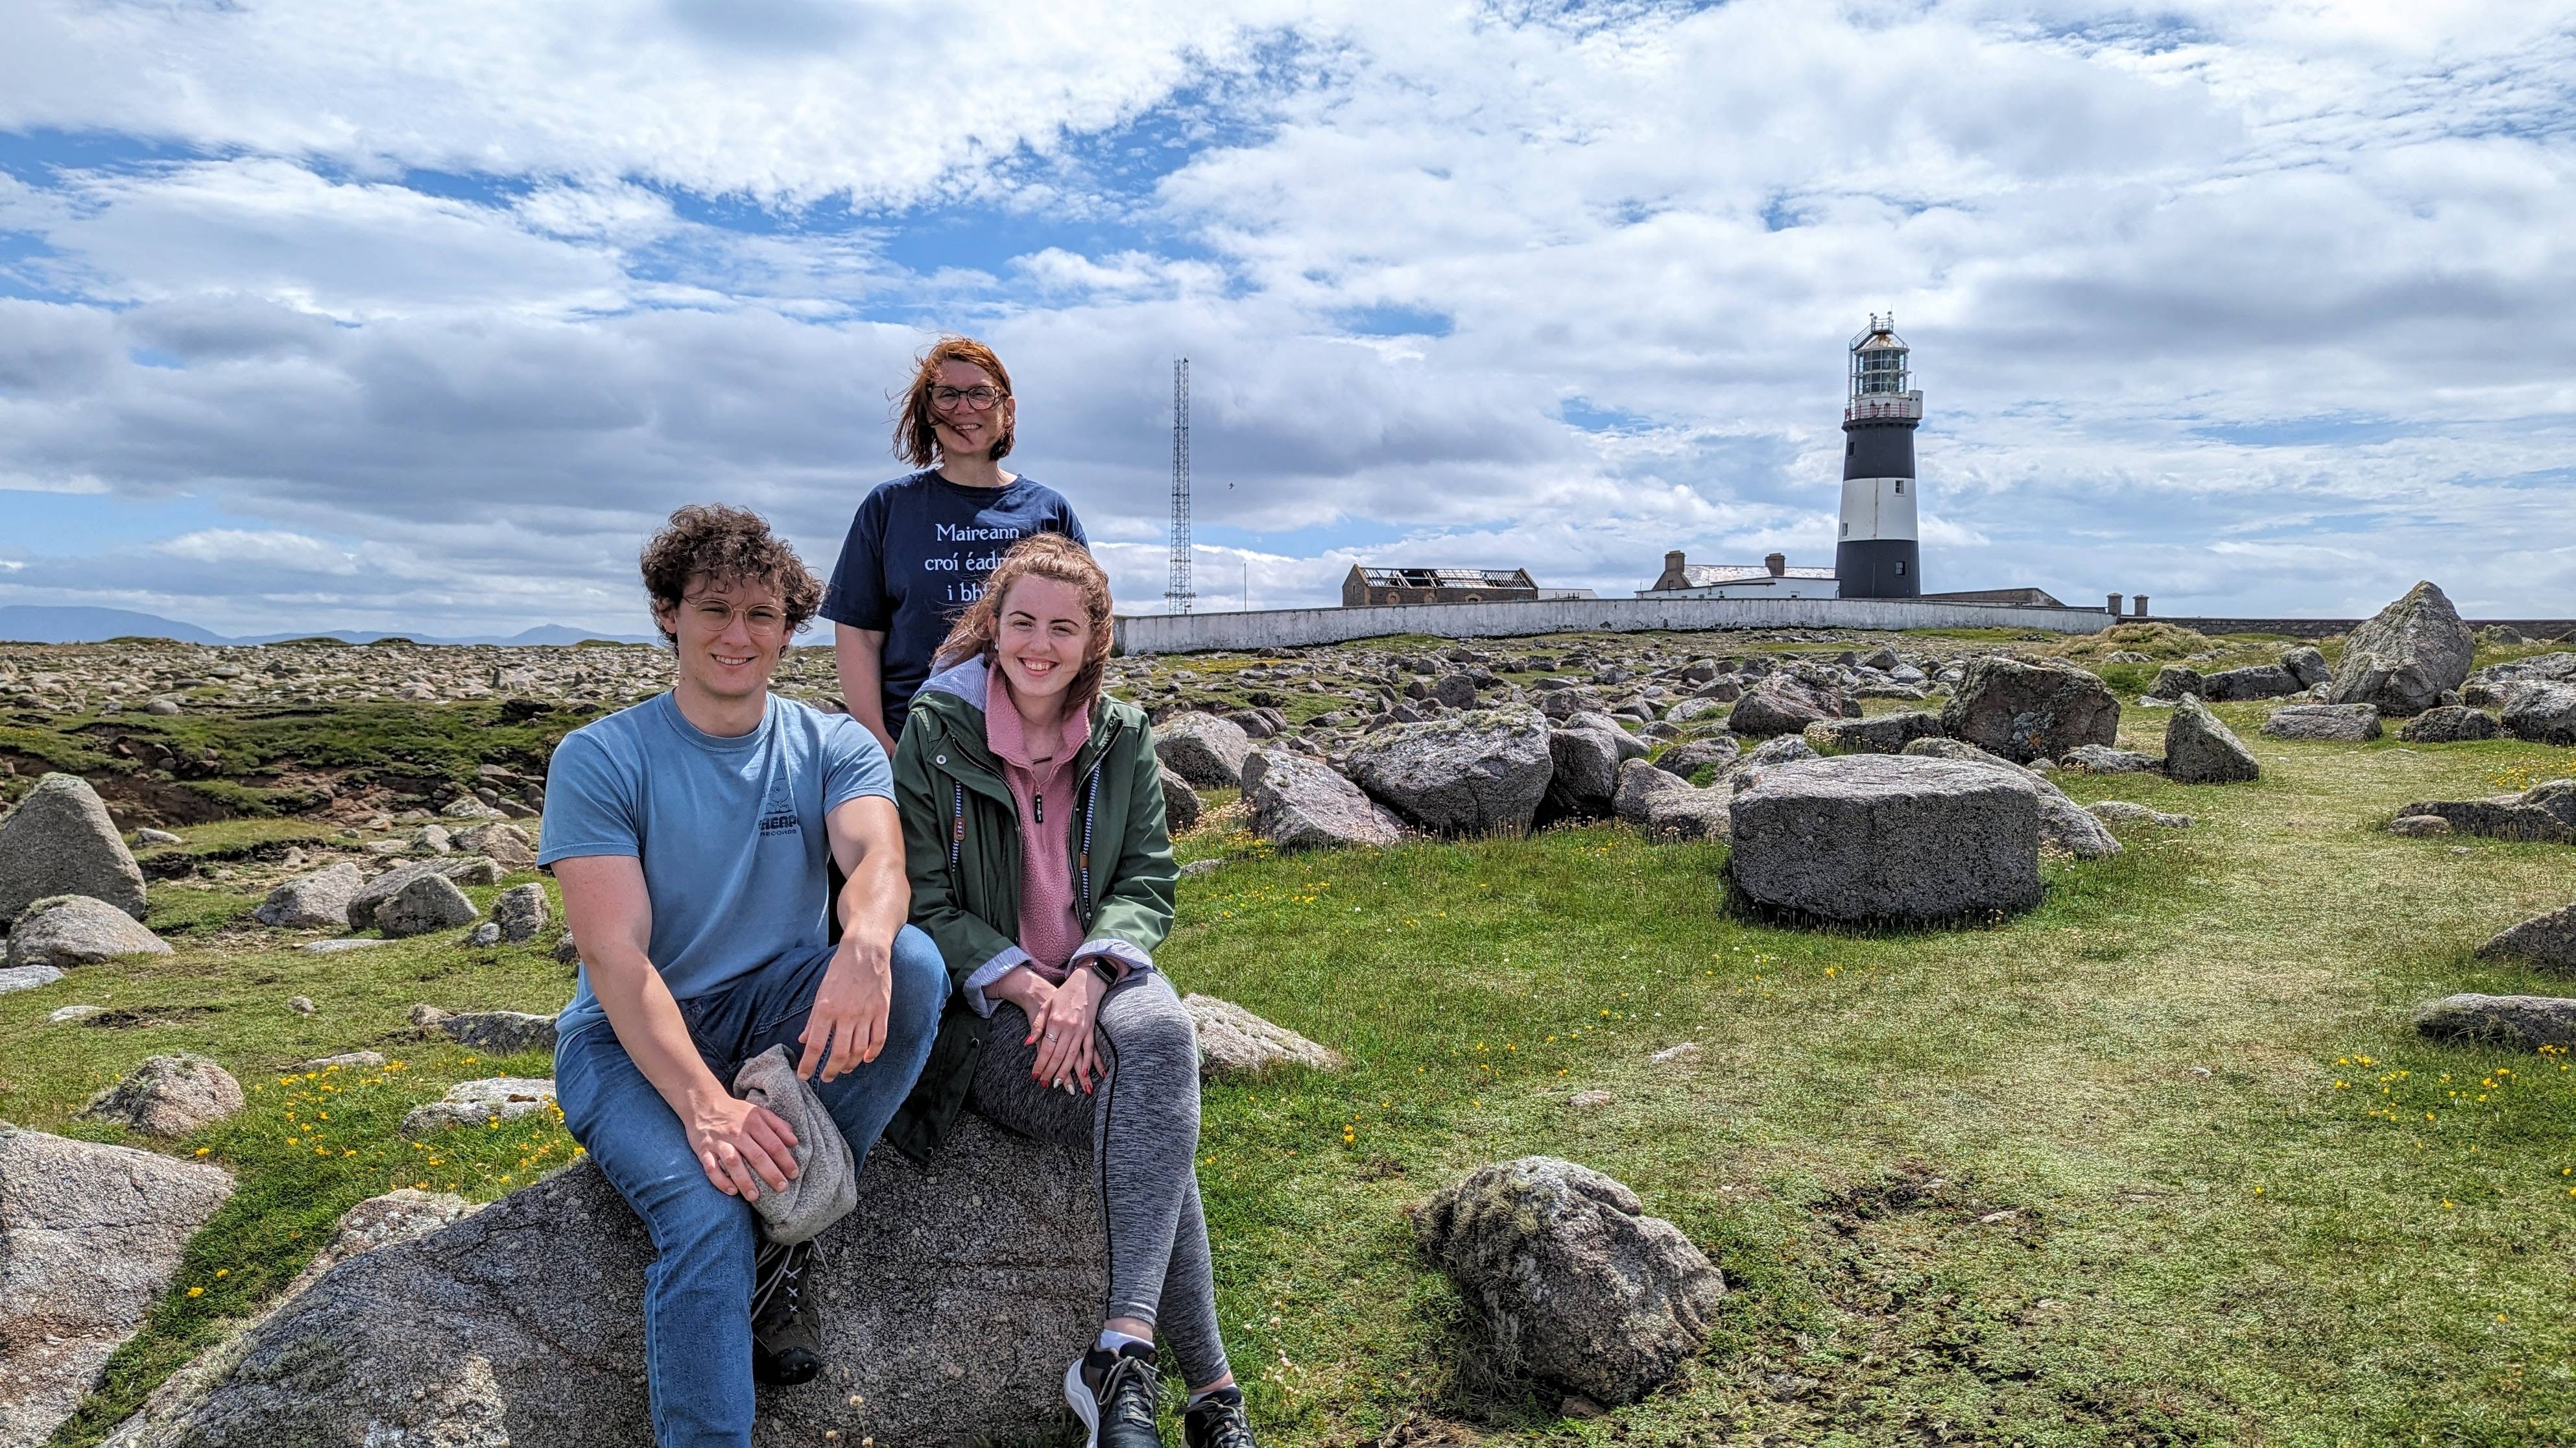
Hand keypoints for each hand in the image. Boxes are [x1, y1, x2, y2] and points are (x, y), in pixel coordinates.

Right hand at [687, 1089, 799, 1200]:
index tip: (794, 1174)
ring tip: (755, 1196)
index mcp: (753, 1122)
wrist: (702, 1104)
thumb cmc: (735, 1112)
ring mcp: (719, 1141)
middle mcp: (737, 1132)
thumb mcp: (758, 1112)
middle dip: (770, 1173)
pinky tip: (732, 1191)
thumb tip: (794, 1141)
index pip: (773, 1144)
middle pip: (756, 1155)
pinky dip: (720, 1180)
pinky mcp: (703, 1149)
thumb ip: (777, 1125)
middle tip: (782, 1188)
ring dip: (745, 1181)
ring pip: (733, 1162)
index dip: (785, 1160)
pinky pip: (710, 1167)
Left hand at [799, 934, 892, 1081]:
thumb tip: (803, 1039)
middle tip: (826, 1078)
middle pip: (838, 1053)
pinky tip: (866, 1058)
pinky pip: (879, 1039)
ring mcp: (866, 1013)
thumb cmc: (840, 970)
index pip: (814, 1045)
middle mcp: (846, 1014)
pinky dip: (872, 1053)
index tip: (803, 1076)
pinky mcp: (881, 1011)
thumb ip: (813, 1019)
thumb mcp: (821, 992)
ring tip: (843, 1068)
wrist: (865, 950)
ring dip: (849, 1064)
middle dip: (830, 1071)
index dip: (808, 1064)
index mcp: (826, 1008)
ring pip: (858, 1050)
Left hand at [1028, 966, 1105, 1093]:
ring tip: (1059, 1084)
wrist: (1086, 982)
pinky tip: (1084, 1074)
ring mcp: (1081, 1030)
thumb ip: (1037, 1025)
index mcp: (1055, 1022)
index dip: (1040, 1064)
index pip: (1045, 1049)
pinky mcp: (1091, 1030)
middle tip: (1044, 1085)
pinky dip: (1088, 1063)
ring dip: (1066, 1072)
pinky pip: (1090, 1049)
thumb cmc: (1063, 994)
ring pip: (1073, 1056)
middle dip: (1050, 1072)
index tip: (1034, 1076)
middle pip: (1058, 1056)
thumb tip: (1027, 1043)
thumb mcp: (1046, 1006)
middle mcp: (1069, 1027)